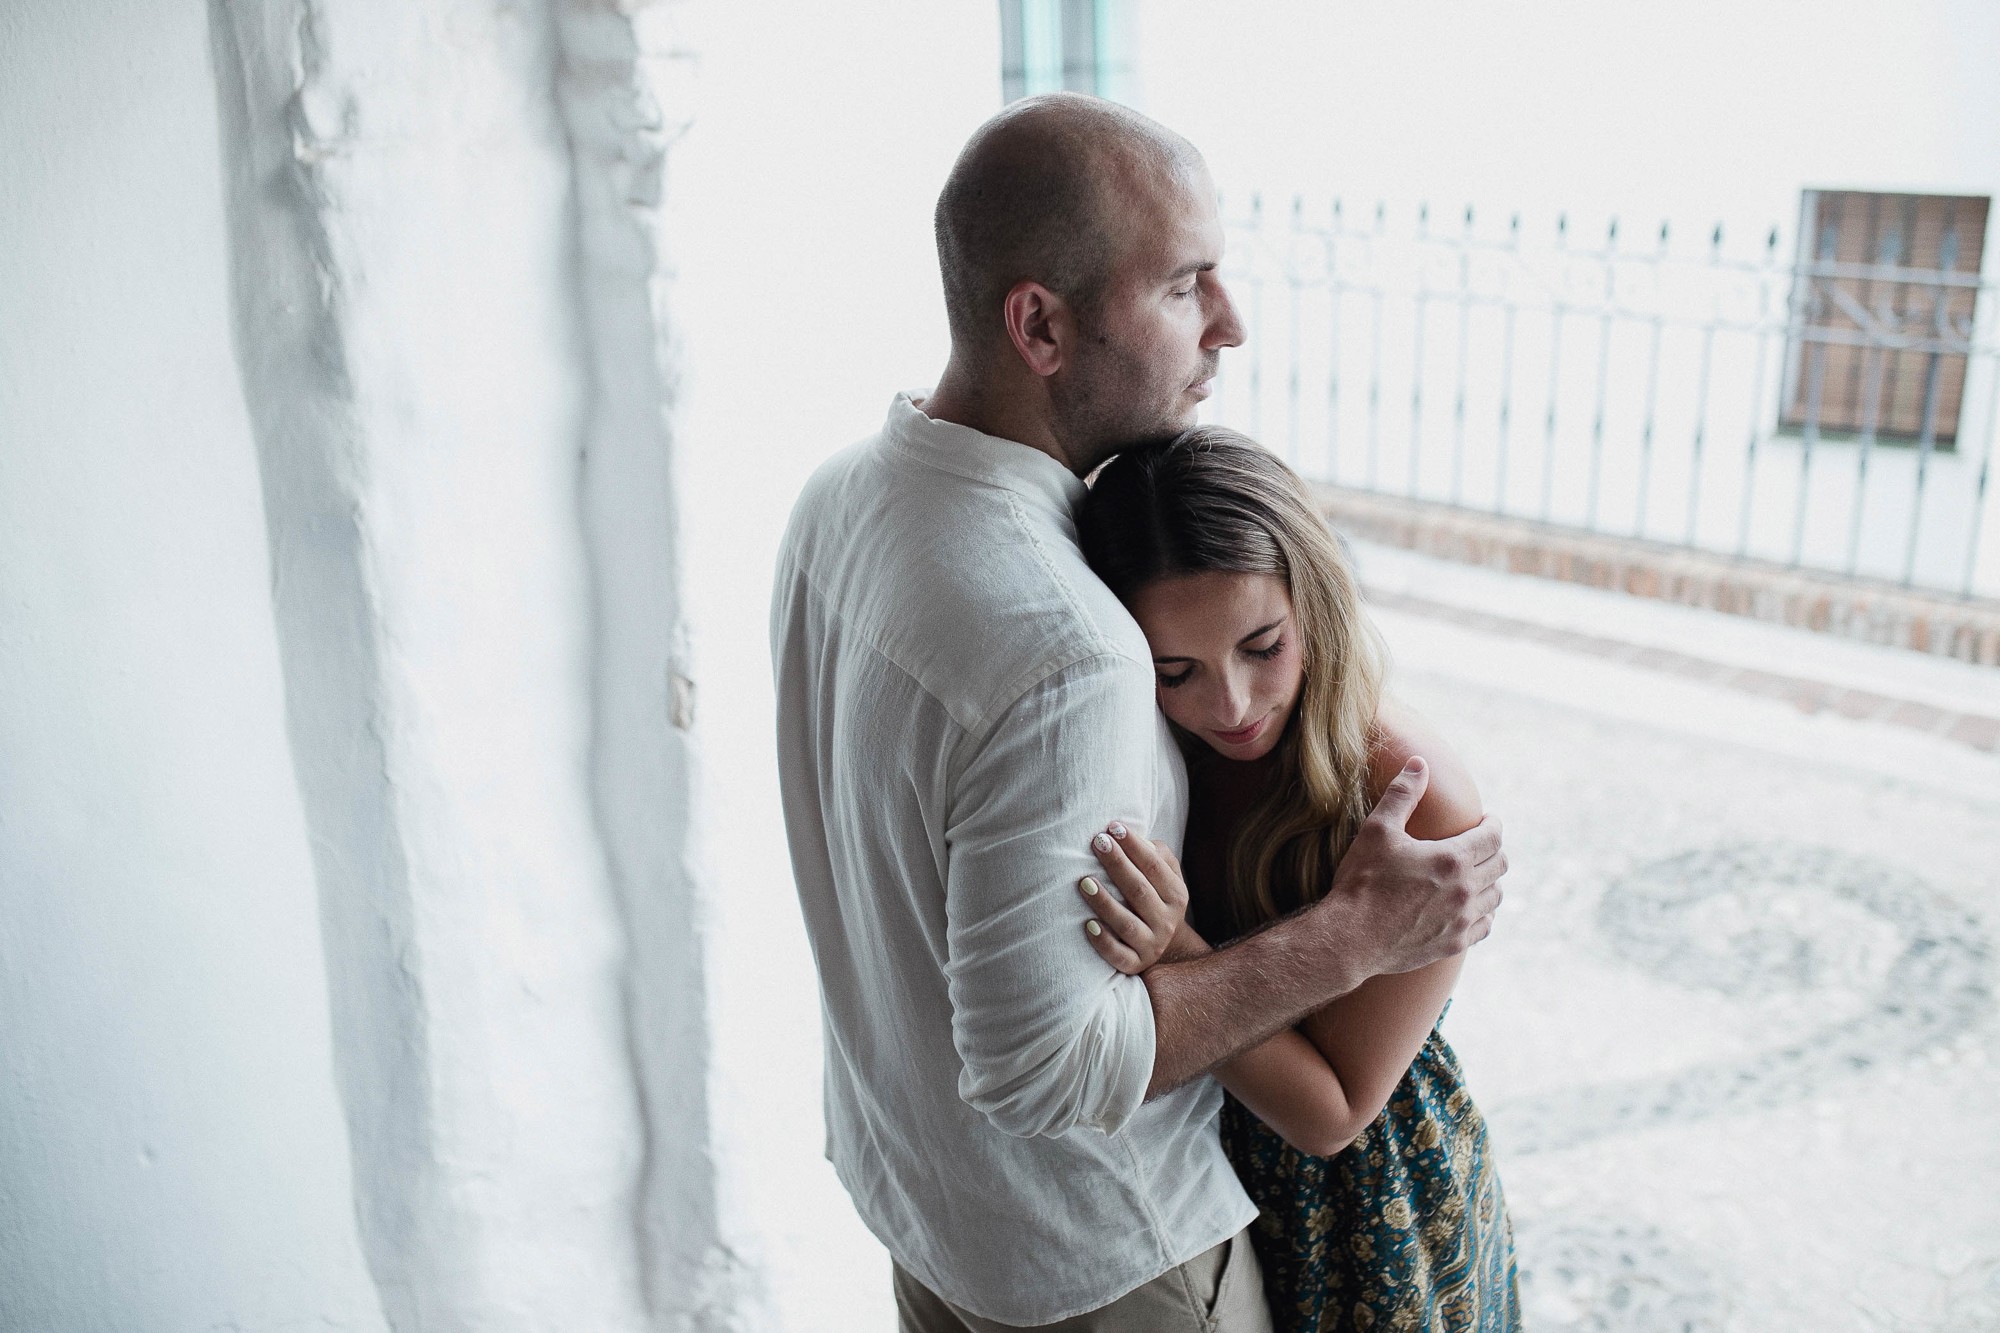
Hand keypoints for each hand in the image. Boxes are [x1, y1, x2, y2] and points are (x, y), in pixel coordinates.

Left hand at [1078, 823, 1191, 973]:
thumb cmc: (1154, 898)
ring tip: (1084, 882)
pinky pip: (1118, 955)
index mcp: (1176, 895)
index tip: (1112, 827)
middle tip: (1097, 842)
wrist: (1162, 946)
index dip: (1134, 846)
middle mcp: (1166, 921)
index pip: (1154, 866)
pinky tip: (1087, 925)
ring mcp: (1151, 945)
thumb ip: (1154, 854)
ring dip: (1104, 902)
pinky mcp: (1134, 964)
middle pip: (1139, 890)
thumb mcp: (1165, 876)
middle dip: (1117, 864)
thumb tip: (1128, 833)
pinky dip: (1103, 941)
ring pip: (1126, 924)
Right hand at [1326, 757, 1505, 975]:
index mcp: (1452, 858)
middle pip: (1499, 864)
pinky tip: (1471, 908)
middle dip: (1493, 849)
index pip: (1492, 836)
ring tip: (1476, 875)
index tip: (1487, 820)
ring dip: (1490, 881)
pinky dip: (1484, 913)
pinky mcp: (1453, 943)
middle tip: (1481, 845)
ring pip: (1495, 896)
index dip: (1493, 824)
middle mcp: (1465, 890)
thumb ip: (1403, 794)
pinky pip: (1485, 926)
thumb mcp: (1377, 830)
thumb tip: (1420, 763)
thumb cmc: (1362, 882)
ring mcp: (1462, 920)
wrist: (1350, 938)